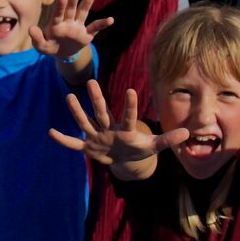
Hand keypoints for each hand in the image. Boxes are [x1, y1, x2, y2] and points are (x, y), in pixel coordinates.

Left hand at [31, 0, 114, 58]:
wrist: (61, 53)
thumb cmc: (49, 47)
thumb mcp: (41, 46)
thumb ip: (36, 38)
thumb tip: (31, 28)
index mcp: (56, 24)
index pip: (58, 14)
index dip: (60, 6)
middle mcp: (68, 21)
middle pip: (71, 8)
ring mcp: (78, 26)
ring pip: (84, 11)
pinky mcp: (87, 34)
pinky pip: (95, 28)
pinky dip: (102, 24)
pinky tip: (111, 19)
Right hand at [50, 81, 189, 165]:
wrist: (126, 158)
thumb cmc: (140, 148)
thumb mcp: (154, 146)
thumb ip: (168, 140)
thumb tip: (188, 133)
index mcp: (126, 129)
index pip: (128, 116)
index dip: (130, 105)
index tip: (130, 90)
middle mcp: (109, 128)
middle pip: (103, 112)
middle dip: (97, 99)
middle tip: (91, 81)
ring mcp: (98, 136)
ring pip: (86, 122)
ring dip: (77, 112)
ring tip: (69, 97)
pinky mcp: (89, 147)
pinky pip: (74, 145)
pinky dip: (64, 140)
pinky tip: (51, 133)